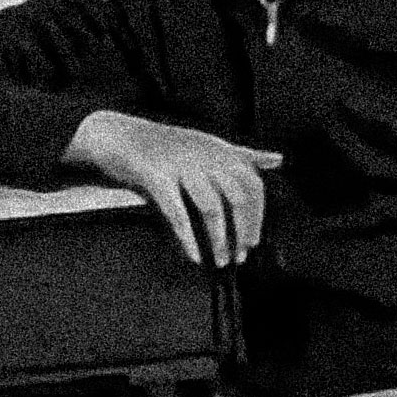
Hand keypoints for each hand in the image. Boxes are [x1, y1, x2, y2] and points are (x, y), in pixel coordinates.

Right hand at [67, 109, 280, 267]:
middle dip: (242, 230)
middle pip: (237, 197)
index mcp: (219, 149)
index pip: (253, 183)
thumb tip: (279, 159)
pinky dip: (187, 237)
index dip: (257, 215)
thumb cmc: (164, 145)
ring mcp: (180, 164)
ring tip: (219, 260)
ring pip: (210, 208)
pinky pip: (177, 212)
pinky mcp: (155, 176)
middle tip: (239, 256)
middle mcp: (204, 154)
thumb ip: (243, 154)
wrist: (116, 135)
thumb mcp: (207, 144)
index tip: (252, 241)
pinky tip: (193, 255)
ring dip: (219, 239)